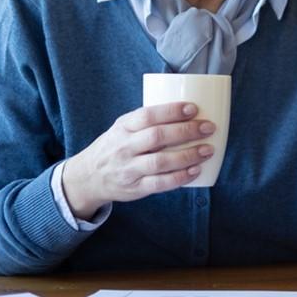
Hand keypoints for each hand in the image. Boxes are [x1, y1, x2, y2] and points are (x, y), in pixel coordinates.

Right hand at [61, 102, 214, 218]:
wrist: (88, 177)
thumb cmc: (115, 147)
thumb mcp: (123, 128)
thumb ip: (146, 120)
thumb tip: (187, 110)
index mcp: (123, 127)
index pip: (147, 115)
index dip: (171, 111)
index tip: (193, 108)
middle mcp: (124, 147)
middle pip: (157, 137)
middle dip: (186, 131)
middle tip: (208, 127)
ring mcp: (129, 169)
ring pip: (161, 162)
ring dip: (188, 155)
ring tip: (208, 150)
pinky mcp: (135, 188)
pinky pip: (160, 183)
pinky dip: (180, 177)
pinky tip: (196, 170)